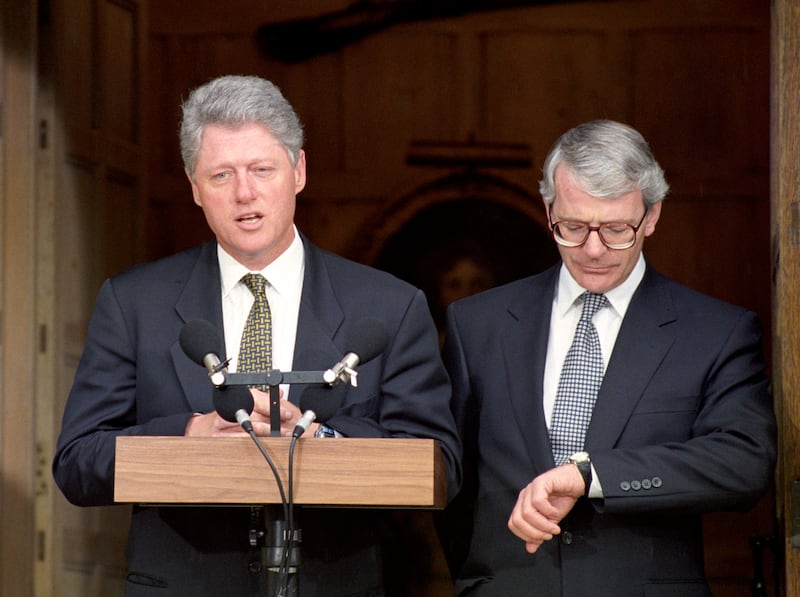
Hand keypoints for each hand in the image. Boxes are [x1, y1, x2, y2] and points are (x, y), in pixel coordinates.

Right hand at [184, 387, 303, 436]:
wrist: (201, 427)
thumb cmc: (225, 413)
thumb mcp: (244, 400)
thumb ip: (262, 398)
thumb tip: (280, 393)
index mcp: (238, 397)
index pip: (258, 401)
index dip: (274, 408)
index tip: (287, 414)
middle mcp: (230, 410)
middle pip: (255, 416)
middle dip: (273, 424)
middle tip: (287, 429)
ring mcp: (223, 424)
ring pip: (248, 429)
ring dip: (265, 434)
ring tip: (279, 437)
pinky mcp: (219, 437)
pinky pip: (237, 440)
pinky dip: (250, 442)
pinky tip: (261, 445)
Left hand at [507, 464, 584, 552]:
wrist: (576, 482)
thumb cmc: (563, 499)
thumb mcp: (550, 521)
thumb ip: (539, 534)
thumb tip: (530, 548)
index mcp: (523, 505)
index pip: (513, 524)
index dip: (526, 535)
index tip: (542, 539)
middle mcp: (524, 496)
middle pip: (517, 520)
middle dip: (534, 533)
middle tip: (548, 535)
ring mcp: (530, 489)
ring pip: (527, 513)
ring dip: (543, 525)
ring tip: (554, 527)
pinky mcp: (540, 482)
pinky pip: (538, 502)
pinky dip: (548, 512)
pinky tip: (556, 513)